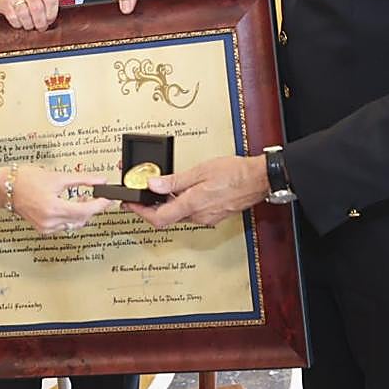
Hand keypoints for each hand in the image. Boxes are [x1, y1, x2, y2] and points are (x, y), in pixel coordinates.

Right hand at [0, 0, 60, 30]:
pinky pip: (13, 17)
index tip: (49, 21)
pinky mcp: (5, 1)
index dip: (51, 15)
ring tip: (29, 26)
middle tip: (40, 28)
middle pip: (37, 8)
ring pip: (24, 13)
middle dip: (40, 22)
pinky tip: (20, 23)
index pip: (51, 0)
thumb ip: (47, 5)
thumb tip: (51, 22)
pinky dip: (18, 24)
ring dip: (28, 24)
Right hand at [0, 166, 111, 234]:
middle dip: (92, 208)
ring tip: (82, 198)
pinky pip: (63, 226)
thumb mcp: (57, 176)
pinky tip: (69, 206)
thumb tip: (98, 180)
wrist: (5, 187)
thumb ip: (81, 179)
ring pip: (73, 224)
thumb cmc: (25, 179)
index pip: (85, 210)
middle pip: (81, 219)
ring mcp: (45, 227)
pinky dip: (70, 217)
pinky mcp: (43, 228)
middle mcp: (50, 221)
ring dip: (81, 213)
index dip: (100, 205)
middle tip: (98, 196)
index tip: (108, 199)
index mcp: (53, 208)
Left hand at [123, 155, 267, 227]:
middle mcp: (199, 216)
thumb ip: (175, 180)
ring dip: (166, 206)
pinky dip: (180, 204)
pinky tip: (179, 193)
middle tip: (138, 197)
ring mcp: (207, 218)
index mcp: (193, 205)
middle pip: (166, 218)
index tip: (129, 204)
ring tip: (156, 191)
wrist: (259, 179)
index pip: (158, 218)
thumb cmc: (235, 173)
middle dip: (150, 208)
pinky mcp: (213, 215)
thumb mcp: (200, 170)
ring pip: (178, 215)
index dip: (140, 213)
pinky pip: (190, 213)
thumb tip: (153, 185)